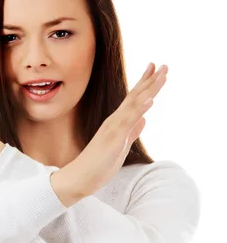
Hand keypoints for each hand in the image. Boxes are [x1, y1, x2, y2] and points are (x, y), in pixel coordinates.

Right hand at [72, 62, 167, 195]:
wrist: (79, 177)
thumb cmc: (97, 164)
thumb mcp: (121, 146)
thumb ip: (132, 132)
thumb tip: (144, 119)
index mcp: (117, 123)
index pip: (134, 100)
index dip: (145, 84)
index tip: (156, 69)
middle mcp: (115, 121)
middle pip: (136, 96)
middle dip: (151, 80)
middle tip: (164, 65)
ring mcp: (114, 128)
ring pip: (134, 104)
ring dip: (149, 89)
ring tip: (162, 74)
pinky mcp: (114, 138)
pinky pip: (128, 121)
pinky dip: (139, 109)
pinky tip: (150, 100)